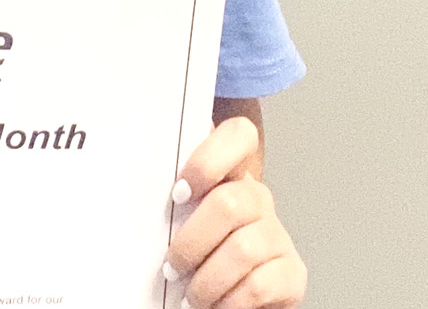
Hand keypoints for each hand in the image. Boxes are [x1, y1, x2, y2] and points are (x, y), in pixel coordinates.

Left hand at [164, 117, 305, 307]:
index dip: (208, 159)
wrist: (234, 292)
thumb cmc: (199, 246)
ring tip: (191, 296)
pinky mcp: (292, 273)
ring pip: (242, 249)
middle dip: (192, 241)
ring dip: (207, 280)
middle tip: (172, 266)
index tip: (178, 192)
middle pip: (229, 203)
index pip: (238, 135)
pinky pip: (259, 285)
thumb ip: (176, 194)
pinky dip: (229, 302)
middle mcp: (258, 198)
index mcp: (231, 173)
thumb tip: (135, 186)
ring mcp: (278, 235)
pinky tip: (215, 306)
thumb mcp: (185, 214)